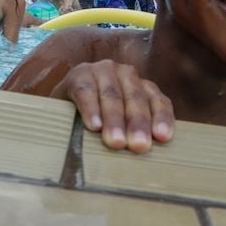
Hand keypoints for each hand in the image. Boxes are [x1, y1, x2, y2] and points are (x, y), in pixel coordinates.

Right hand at [51, 59, 173, 152]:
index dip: (161, 118)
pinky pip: (86, 91)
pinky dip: (90, 109)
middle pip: (136, 98)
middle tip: (139, 146)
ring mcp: (101, 71)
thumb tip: (146, 154)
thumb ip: (135, 133)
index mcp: (142, 86)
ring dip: (115, 119)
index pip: (157, 100)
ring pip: (112, 95)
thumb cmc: (99, 120)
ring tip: (116, 141)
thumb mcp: (122, 123)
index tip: (162, 137)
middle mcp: (125, 74)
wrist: (63, 106)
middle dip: (138, 123)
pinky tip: (94, 126)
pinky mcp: (78, 75)